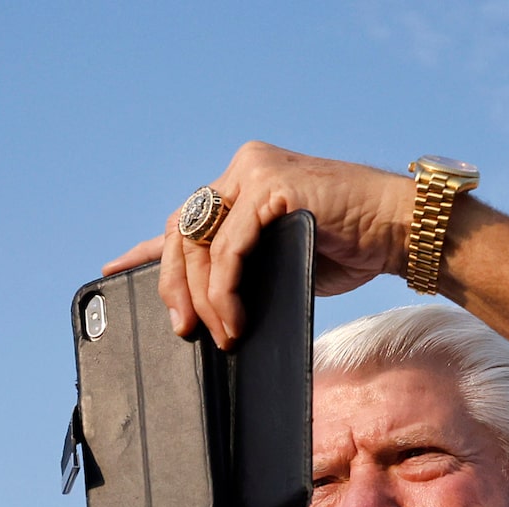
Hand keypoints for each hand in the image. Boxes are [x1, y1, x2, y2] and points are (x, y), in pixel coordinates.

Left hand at [102, 143, 414, 349]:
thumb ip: (241, 267)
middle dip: (174, 287)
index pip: (184, 219)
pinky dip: (225, 290)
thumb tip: (203, 308)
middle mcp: (242, 169)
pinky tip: (235, 318)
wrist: (396, 230)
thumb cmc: (347, 246)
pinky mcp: (273, 187)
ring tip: (222, 334)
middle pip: (182, 232)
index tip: (113, 271)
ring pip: (200, 242)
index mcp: (241, 181)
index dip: (146, 250)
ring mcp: (255, 173)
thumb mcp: (277, 260)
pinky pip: (229, 247)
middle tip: (184, 330)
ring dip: (204, 298)